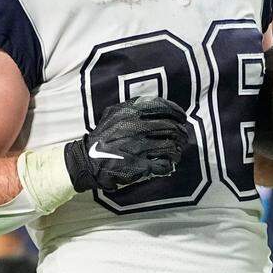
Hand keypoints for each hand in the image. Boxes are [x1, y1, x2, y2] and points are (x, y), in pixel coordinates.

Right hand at [63, 97, 188, 191]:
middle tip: (183, 137)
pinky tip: (167, 163)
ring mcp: (138, 147)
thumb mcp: (113, 114)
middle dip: (181, 133)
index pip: (163, 107)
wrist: (89, 160)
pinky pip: (164, 163)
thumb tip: (159, 107)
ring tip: (176, 151)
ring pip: (171, 146)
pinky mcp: (139, 165)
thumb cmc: (103, 137)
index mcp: (130, 113)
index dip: (177, 112)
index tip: (182, 118)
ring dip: (177, 149)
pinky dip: (169, 163)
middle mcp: (135, 127)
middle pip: (171, 127)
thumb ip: (132, 107)